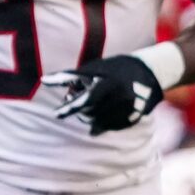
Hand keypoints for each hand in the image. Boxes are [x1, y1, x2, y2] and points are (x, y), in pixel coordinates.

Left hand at [55, 53, 169, 133]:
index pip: (84, 100)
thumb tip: (44, 81)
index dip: (69, 109)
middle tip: (72, 104)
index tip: (57, 114)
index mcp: (108, 84)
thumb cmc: (116, 67)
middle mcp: (119, 98)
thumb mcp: (95, 67)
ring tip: (88, 107)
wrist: (150, 72)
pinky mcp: (132, 118)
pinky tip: (101, 114)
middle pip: (89, 113)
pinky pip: (110, 127)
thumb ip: (73, 77)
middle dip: (78, 111)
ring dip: (88, 117)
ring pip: (98, 123)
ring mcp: (127, 110)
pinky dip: (101, 123)